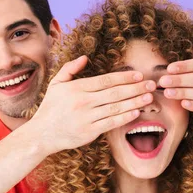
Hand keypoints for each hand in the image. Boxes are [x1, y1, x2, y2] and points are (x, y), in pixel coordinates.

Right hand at [31, 56, 156, 153]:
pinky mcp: (89, 132)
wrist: (41, 134)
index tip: (139, 75)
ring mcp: (86, 118)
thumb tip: (85, 58)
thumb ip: (70, 69)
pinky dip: (124, 118)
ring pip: (115, 108)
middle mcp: (82, 102)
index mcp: (76, 88)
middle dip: (135, 88)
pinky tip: (136, 112)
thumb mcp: (56, 84)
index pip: (105, 80)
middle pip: (114, 93)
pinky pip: (110, 123)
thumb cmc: (50, 108)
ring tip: (149, 97)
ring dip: (134, 102)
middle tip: (152, 84)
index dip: (124, 77)